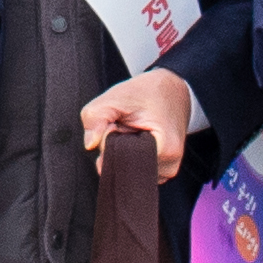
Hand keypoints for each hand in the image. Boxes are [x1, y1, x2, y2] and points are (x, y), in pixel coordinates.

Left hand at [81, 68, 201, 181]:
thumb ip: (95, 117)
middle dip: (114, 150)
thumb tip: (89, 145)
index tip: (116, 124)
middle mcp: (170, 165)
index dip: (110, 143)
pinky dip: (130, 159)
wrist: (172, 91)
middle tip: (123, 126)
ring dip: (122, 154)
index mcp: (165, 148)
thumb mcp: (115, 97)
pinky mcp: (163, 172)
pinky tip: (136, 141)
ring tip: (132, 131)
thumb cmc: (146, 93)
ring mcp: (168, 171)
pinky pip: (136, 172)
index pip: (121, 161)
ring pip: (128, 172)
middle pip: (124, 169)